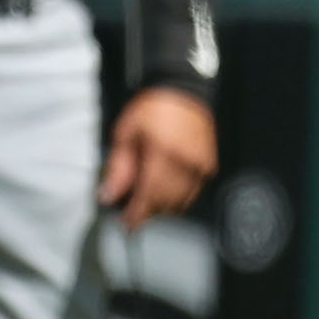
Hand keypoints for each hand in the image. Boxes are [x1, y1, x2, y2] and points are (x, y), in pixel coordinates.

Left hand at [98, 85, 216, 229]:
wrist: (183, 92)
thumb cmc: (155, 107)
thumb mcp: (126, 133)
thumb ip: (119, 168)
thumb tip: (109, 195)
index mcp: (164, 152)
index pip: (149, 195)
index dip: (136, 215)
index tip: (126, 226)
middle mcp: (187, 161)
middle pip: (165, 202)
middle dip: (146, 210)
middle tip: (131, 208)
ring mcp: (201, 166)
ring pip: (180, 202)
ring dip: (161, 206)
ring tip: (146, 193)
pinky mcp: (209, 167)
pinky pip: (192, 193)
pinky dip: (176, 197)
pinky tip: (163, 186)